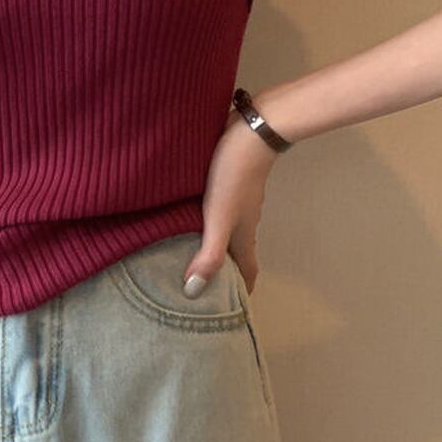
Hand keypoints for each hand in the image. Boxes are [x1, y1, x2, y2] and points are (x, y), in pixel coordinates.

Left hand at [182, 106, 279, 296]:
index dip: (241, 292)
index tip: (231, 310)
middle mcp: (244, 222)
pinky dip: (209, 223)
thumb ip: (209, 253)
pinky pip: (221, 212)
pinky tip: (191, 217)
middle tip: (205, 287)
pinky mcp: (230, 183)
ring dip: (217, 246)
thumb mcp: (219, 217)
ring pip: (229, 232)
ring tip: (193, 255)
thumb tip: (193, 292)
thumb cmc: (234, 176)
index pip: (247, 271)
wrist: (250, 131)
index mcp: (243, 235)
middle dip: (226, 273)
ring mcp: (239, 202)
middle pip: (238, 254)